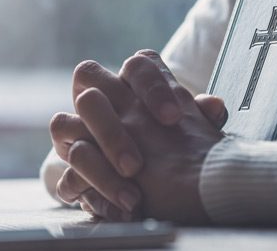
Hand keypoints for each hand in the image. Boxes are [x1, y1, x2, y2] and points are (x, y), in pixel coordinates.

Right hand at [49, 56, 226, 220]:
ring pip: (62, 125)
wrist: (165, 190)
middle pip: (86, 81)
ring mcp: (79, 134)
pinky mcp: (73, 173)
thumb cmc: (178, 151)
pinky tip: (123, 211)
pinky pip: (67, 180)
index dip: (152, 85)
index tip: (173, 118)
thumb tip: (214, 106)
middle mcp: (101, 102)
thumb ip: (200, 118)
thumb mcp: (193, 135)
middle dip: (109, 127)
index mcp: (134, 86)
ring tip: (132, 196)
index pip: (137, 64)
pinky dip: (95, 197)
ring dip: (96, 164)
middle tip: (136, 164)